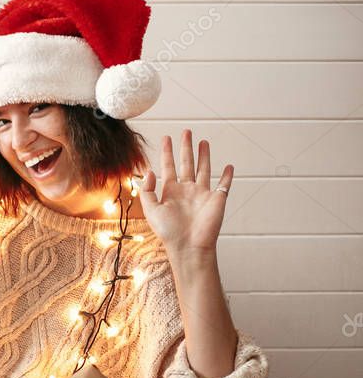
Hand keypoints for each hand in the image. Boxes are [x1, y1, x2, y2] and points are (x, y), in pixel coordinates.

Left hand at [139, 129, 233, 261]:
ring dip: (204, 156)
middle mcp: (186, 190)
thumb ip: (147, 190)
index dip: (167, 152)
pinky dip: (228, 176)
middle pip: (186, 163)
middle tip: (186, 132)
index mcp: (170, 192)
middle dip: (186, 148)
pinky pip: (224, 184)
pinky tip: (229, 167)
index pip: (168, 166)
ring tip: (203, 141)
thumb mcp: (151, 209)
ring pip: (204, 169)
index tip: (167, 138)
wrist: (188, 245)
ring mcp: (202, 194)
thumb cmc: (168, 231)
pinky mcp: (217, 199)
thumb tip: (150, 171)